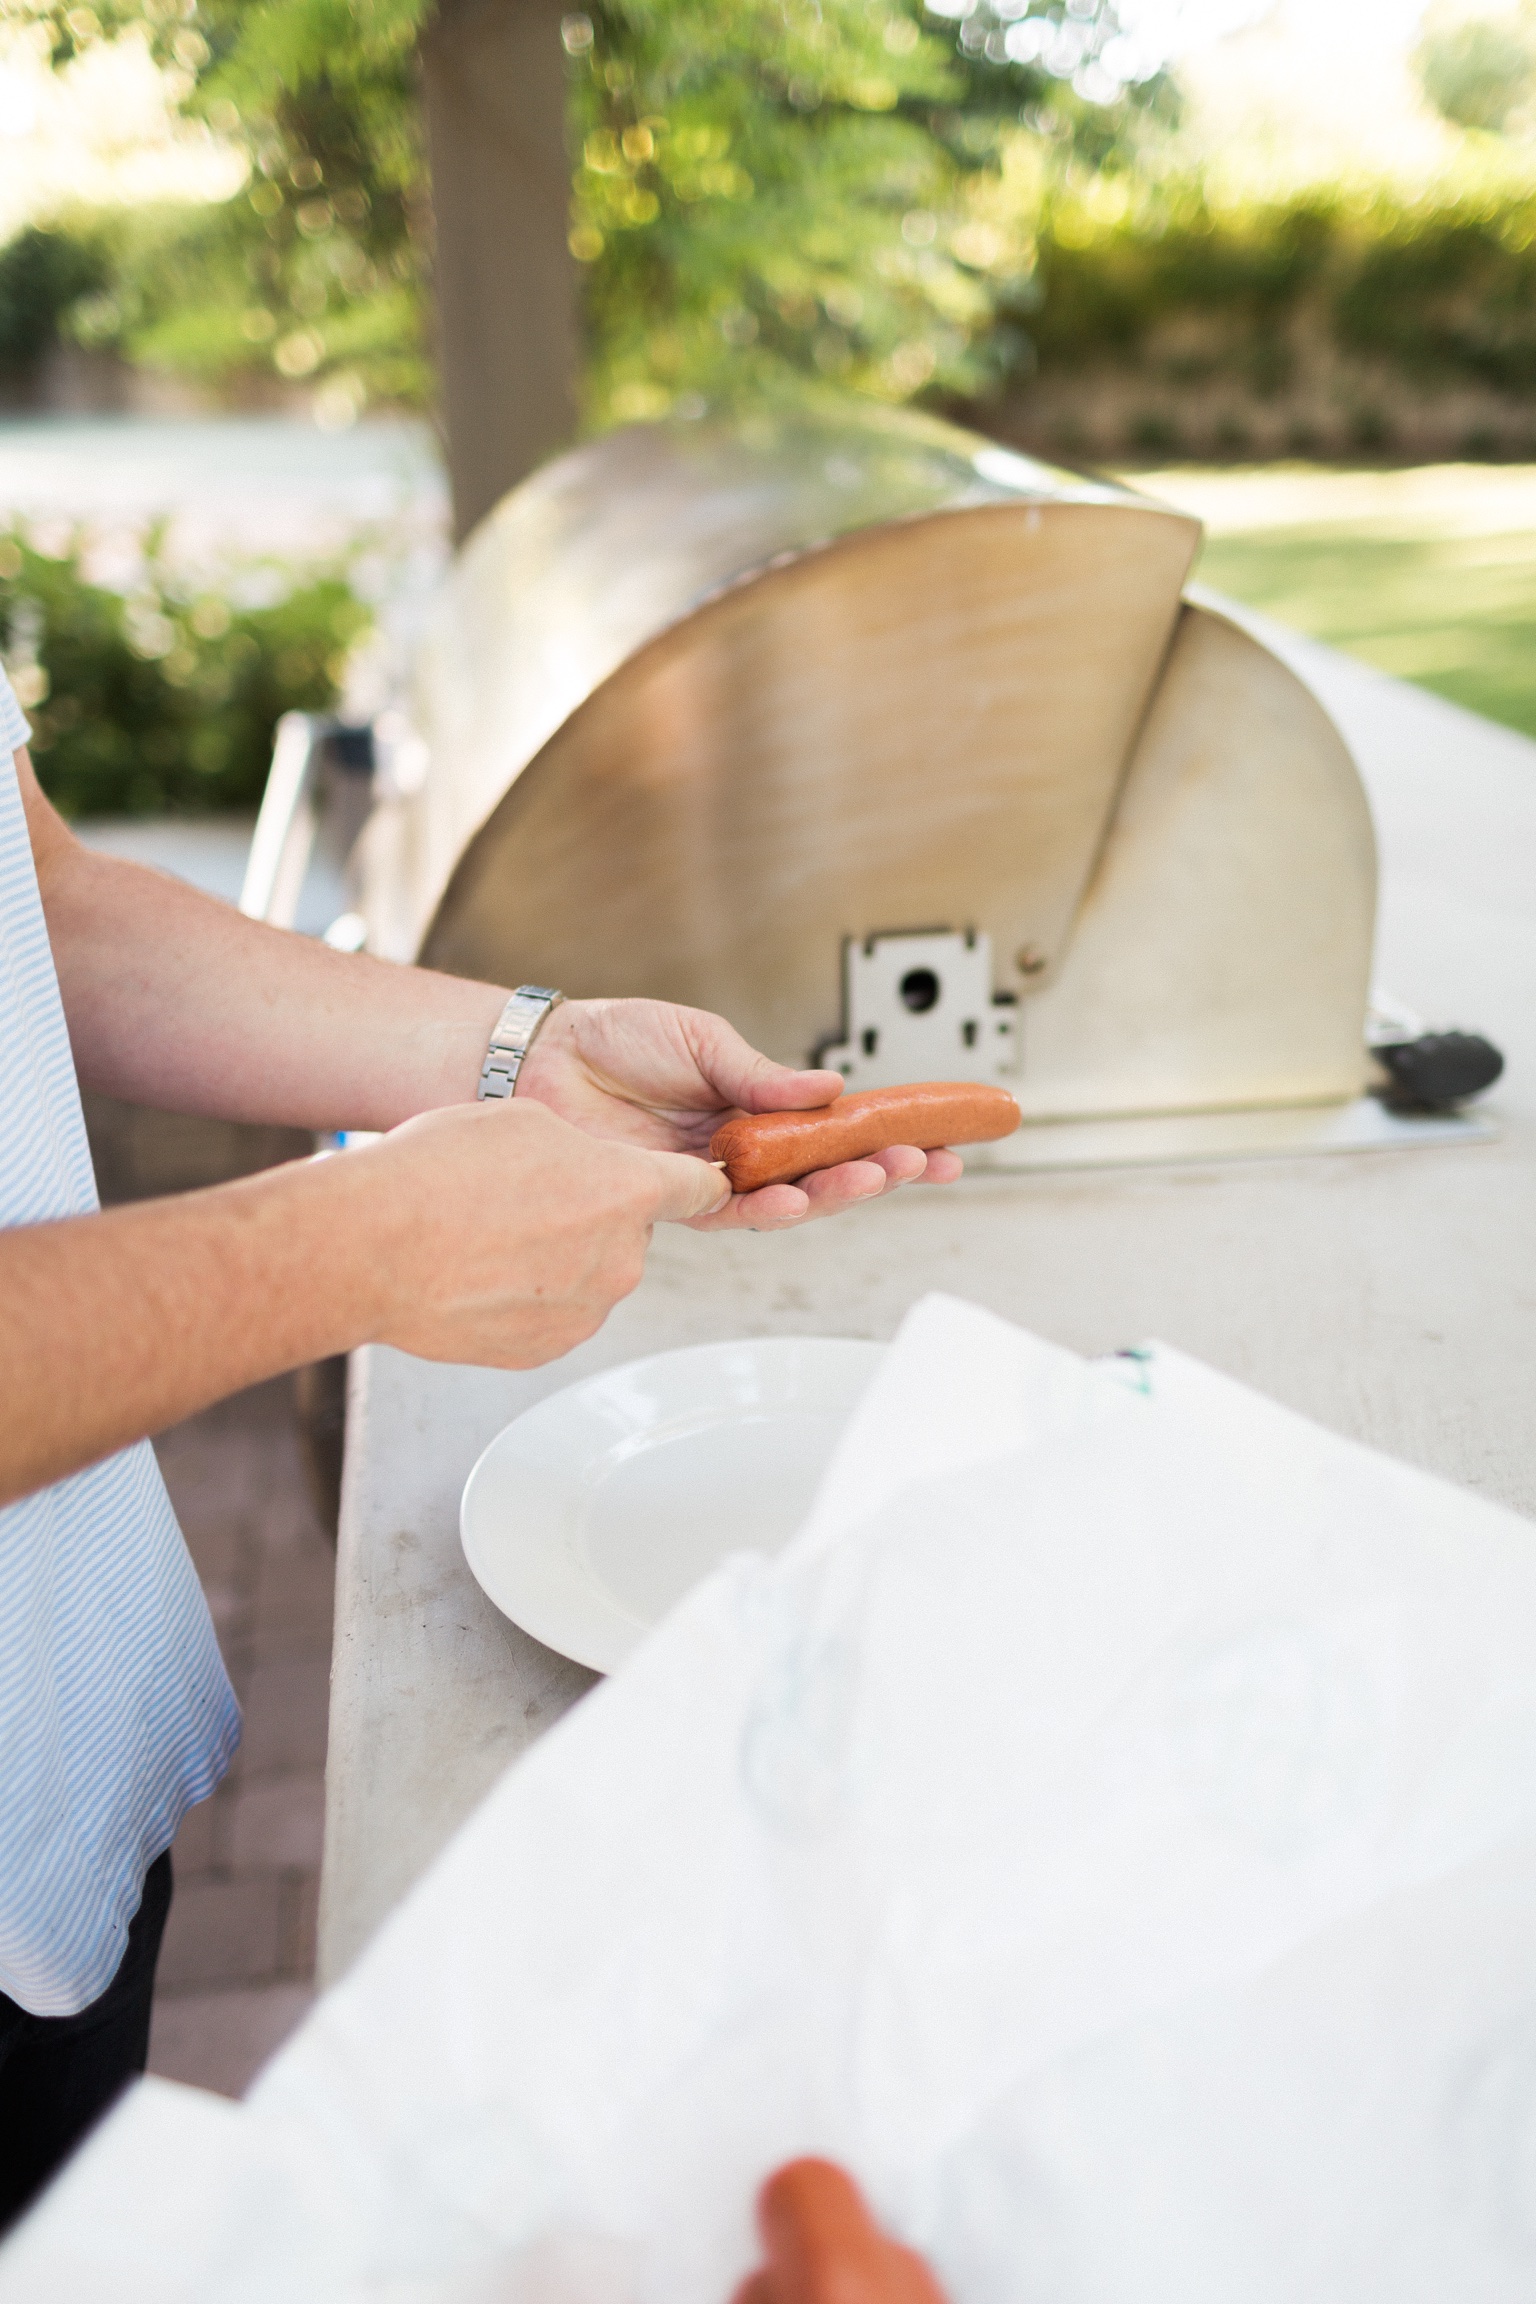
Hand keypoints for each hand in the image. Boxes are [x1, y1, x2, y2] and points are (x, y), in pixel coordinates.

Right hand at [350, 1095, 727, 1366]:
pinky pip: (552, 1316)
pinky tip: (478, 1276)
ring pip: (588, 1276)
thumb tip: (584, 1168)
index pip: (697, 1188)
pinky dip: (525, 1299)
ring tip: (488, 1239)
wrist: (376, 1246)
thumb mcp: (522, 1122)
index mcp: (627, 1190)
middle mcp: (621, 1257)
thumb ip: (577, 1148)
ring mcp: (586, 1309)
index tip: (707, 1186)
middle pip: (627, 1233)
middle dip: (590, 1218)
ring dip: (555, 1259)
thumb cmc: (440, 1175)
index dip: (698, 1181)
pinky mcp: (547, 1348)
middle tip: (525, 1203)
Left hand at [515, 998, 963, 1231]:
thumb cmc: (616, 1039)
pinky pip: (732, 1214)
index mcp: (759, 1107)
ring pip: (790, 1198)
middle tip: (928, 1163)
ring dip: (839, 1192)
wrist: (546, 1057)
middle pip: (827, 1171)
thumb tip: (833, 1088)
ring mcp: (713, 1176)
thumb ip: (766, 1077)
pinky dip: (771, 1208)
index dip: (890, 1137)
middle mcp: (744, 1149)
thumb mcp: (707, 1041)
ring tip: (880, 1175)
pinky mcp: (675, 1198)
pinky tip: (803, 1199)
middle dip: (883, 1170)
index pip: (839, 1130)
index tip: (943, 1139)